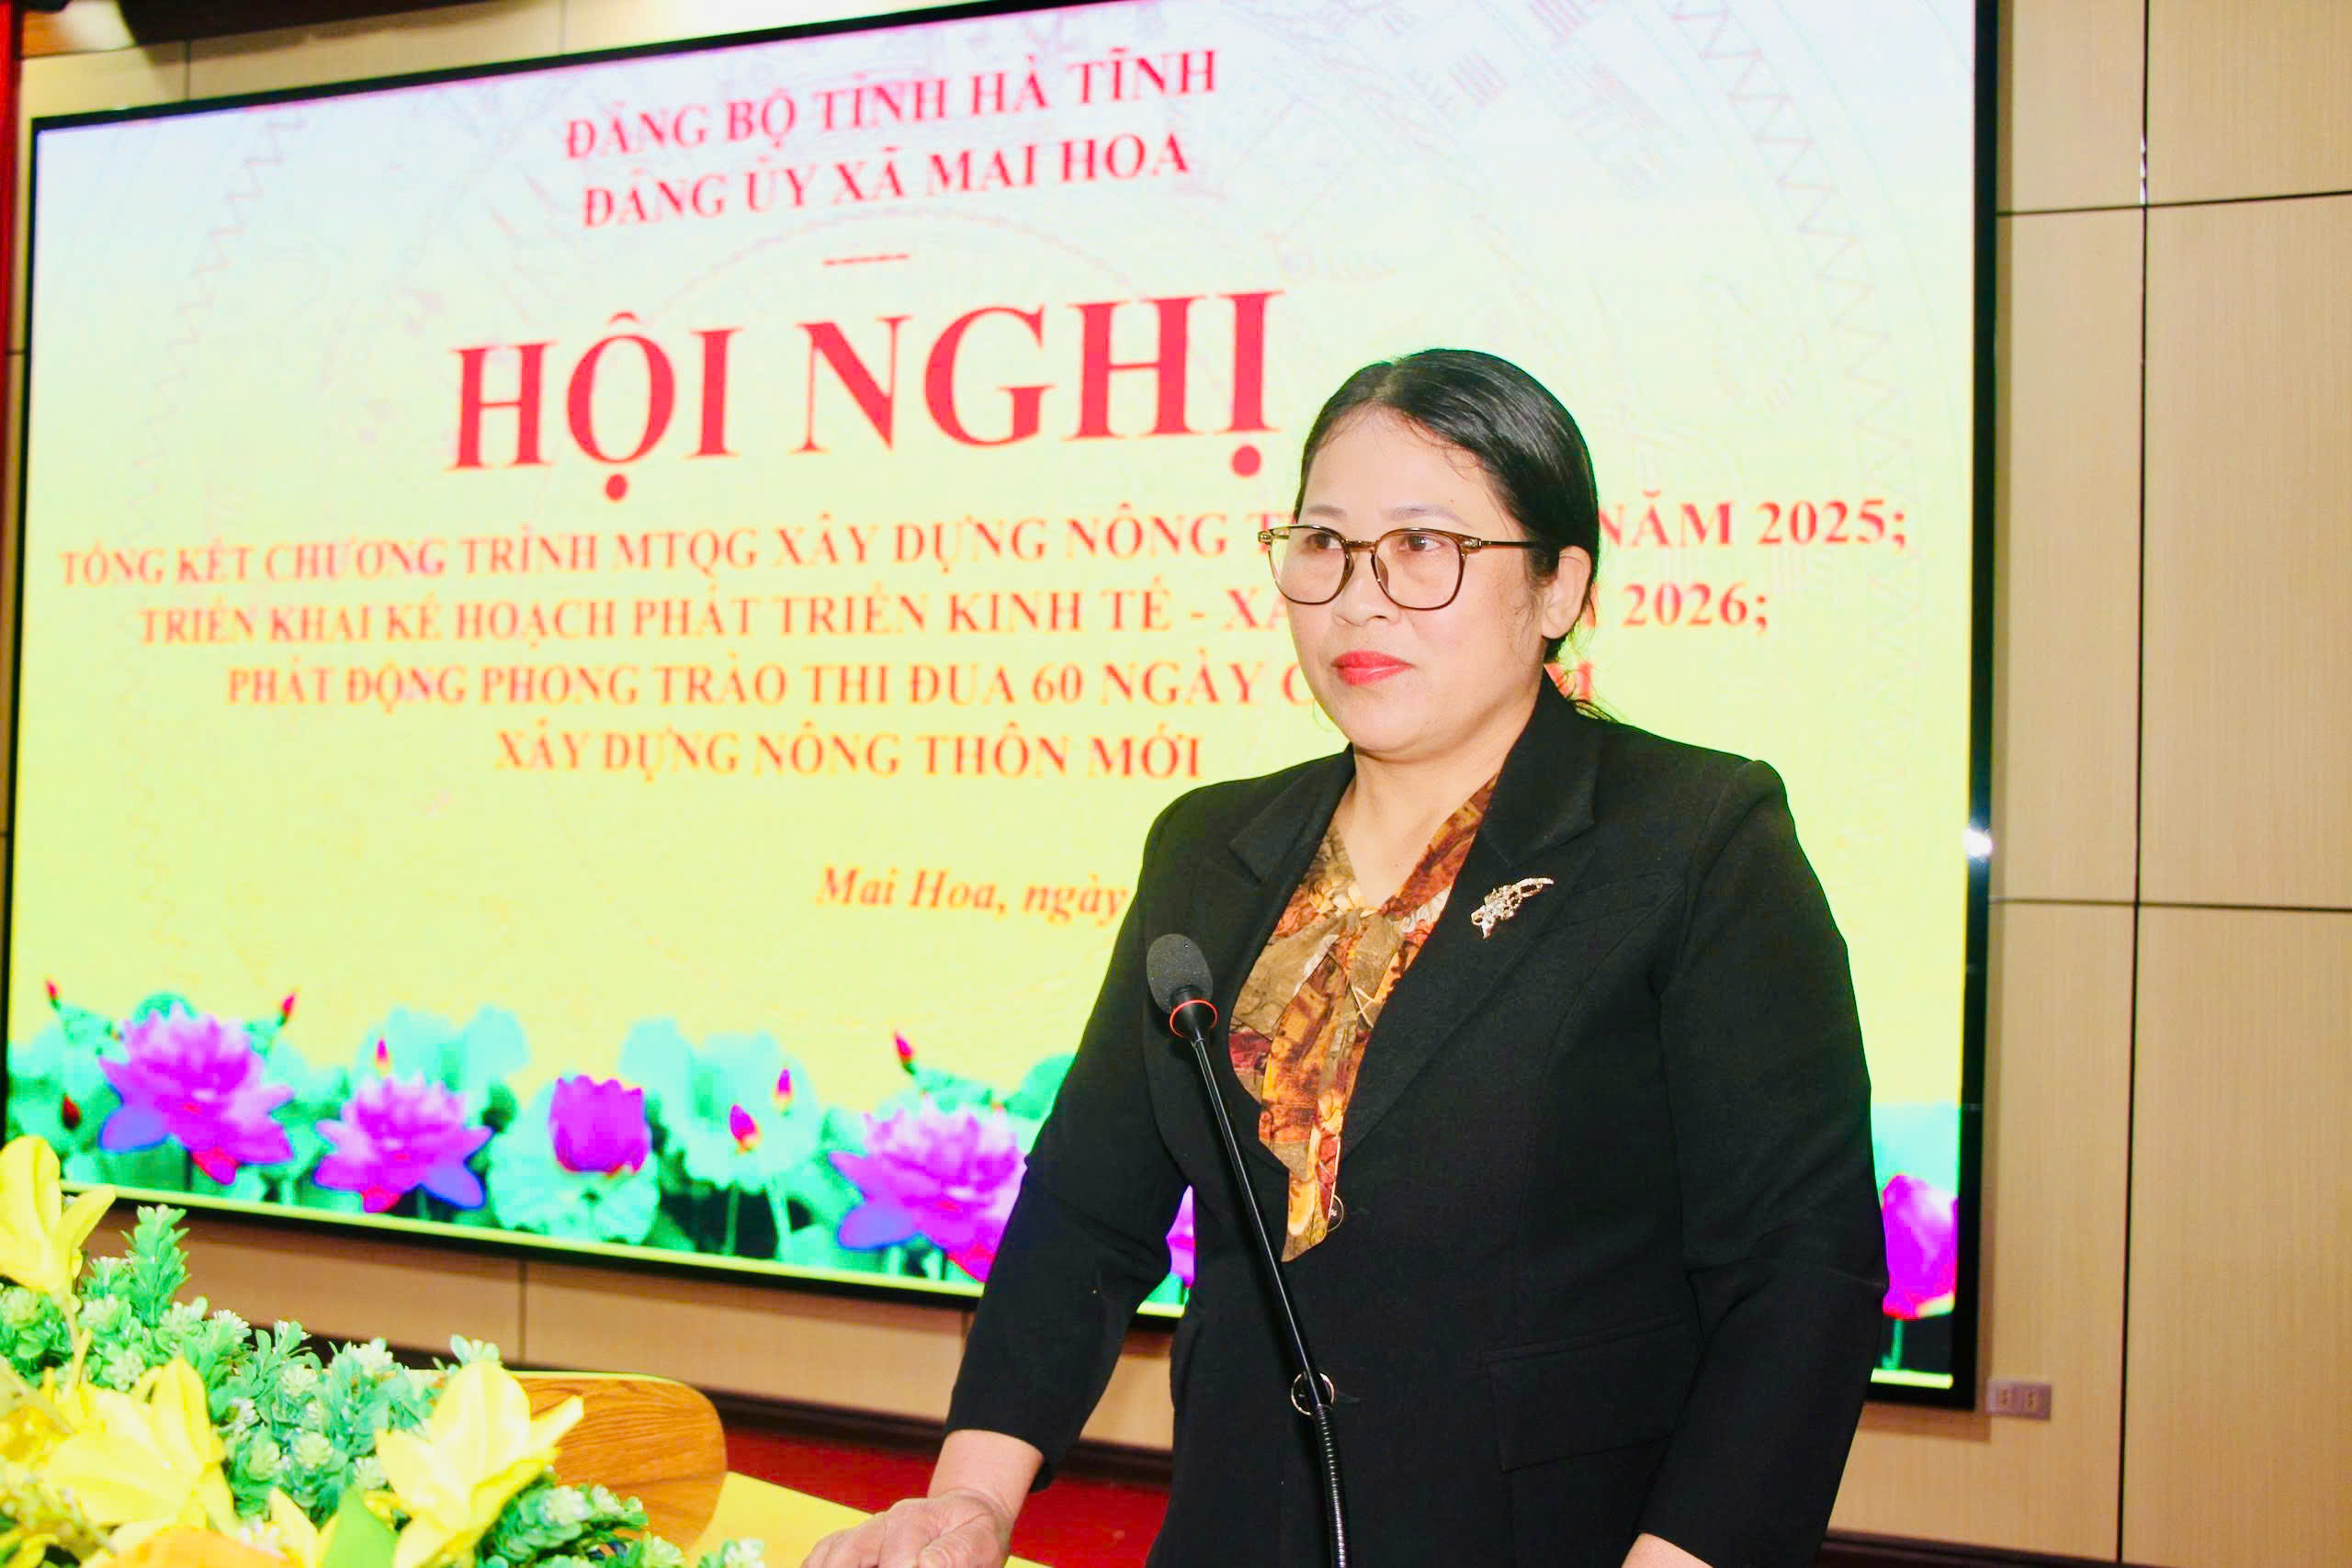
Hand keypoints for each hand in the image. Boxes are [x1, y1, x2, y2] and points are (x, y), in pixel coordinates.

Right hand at [800, 1486, 1014, 1567]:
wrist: (966, 1510)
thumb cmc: (974, 1530)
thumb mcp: (981, 1539)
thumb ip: (956, 1552)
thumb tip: (922, 1565)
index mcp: (916, 1519)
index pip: (897, 1562)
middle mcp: (884, 1522)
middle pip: (849, 1552)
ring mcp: (868, 1530)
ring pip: (831, 1550)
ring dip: (824, 1567)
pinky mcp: (858, 1541)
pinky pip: (827, 1550)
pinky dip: (818, 1564)